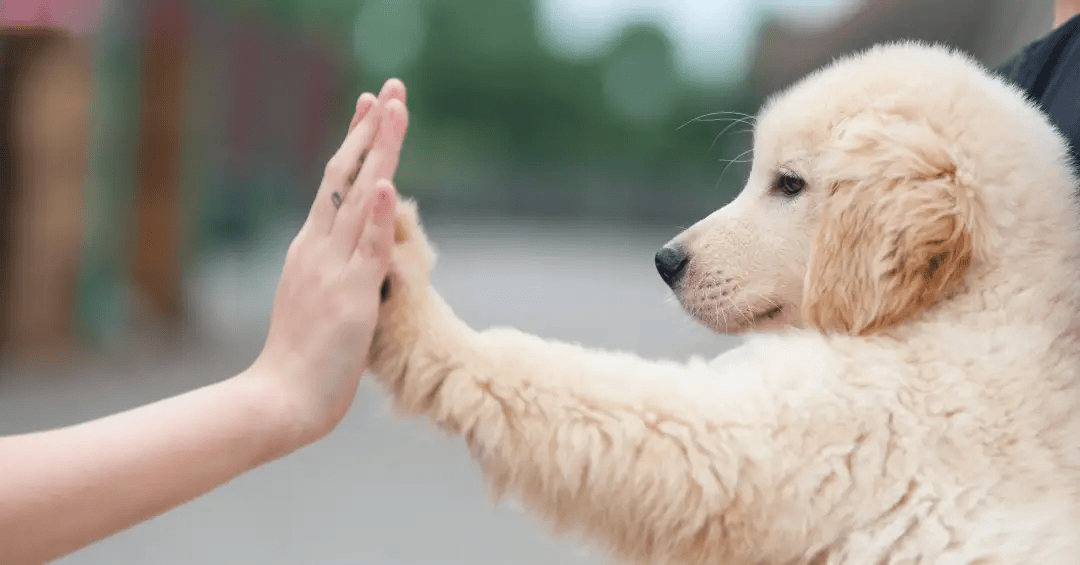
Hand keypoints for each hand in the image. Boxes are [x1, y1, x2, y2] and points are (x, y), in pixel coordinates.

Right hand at [250, 79, 409, 444]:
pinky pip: (367, 249)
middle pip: (345, 176)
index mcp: (312, 249)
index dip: (357, 144)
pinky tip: (384, 180)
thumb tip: (354, 260)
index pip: (336, 183)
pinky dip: (376, 214)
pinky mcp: (350, 297)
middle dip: (371, 130)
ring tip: (395, 110)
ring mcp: (333, 270)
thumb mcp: (320, 302)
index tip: (373, 108)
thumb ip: (336, 273)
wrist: (279, 400)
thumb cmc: (302, 360)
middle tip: (391, 89)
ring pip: (358, 199)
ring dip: (379, 152)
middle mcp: (318, 249)